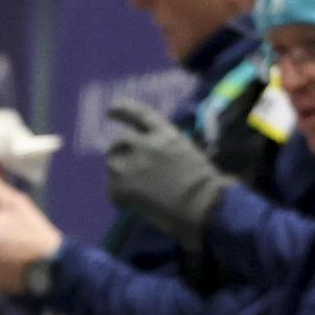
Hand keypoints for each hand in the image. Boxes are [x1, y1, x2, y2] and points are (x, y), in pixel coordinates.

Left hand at [99, 97, 229, 241]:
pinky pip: (112, 189)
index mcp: (167, 134)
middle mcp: (147, 143)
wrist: (201, 204)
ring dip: (118, 175)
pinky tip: (130, 205)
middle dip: (120, 153)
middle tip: (125, 170)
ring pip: (113, 163)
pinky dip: (119, 198)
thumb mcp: (187, 154)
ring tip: (132, 190)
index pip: (140, 115)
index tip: (111, 109)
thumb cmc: (203, 185)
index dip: (124, 110)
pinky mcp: (125, 184)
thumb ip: (166, 150)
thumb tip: (149, 161)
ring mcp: (134, 162)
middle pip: (120, 141)